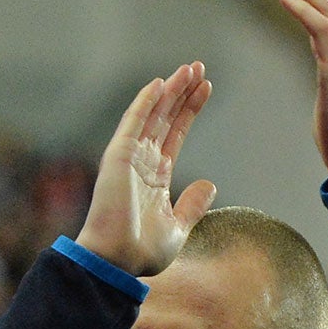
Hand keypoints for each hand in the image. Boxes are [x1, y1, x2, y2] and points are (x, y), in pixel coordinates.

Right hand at [77, 62, 216, 277]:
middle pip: (166, 118)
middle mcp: (142, 162)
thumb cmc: (142, 251)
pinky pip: (133, 123)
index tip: (206, 89)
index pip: (176, 134)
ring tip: (190, 68)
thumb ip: (192, 205)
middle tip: (200, 67)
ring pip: (153, 114)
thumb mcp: (178, 227)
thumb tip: (209, 184)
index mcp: (156, 177)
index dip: (190, 111)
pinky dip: (145, 102)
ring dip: (171, 90)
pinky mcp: (119, 156)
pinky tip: (160, 84)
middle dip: (183, 93)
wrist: (118, 261)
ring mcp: (129, 157)